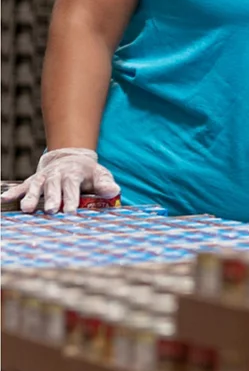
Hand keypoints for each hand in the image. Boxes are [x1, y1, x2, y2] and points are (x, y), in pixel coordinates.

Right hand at [2, 148, 119, 214]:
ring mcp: (43, 177)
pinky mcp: (33, 180)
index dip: (72, 198)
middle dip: (53, 198)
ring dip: (32, 197)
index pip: (73, 186)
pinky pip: (22, 186)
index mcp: (74, 173)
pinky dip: (13, 192)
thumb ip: (106, 184)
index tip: (71, 212)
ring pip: (36, 186)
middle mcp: (57, 174)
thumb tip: (115, 191)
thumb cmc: (88, 173)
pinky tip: (4, 200)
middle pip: (54, 186)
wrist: (71, 158)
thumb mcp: (100, 175)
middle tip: (52, 211)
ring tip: (27, 209)